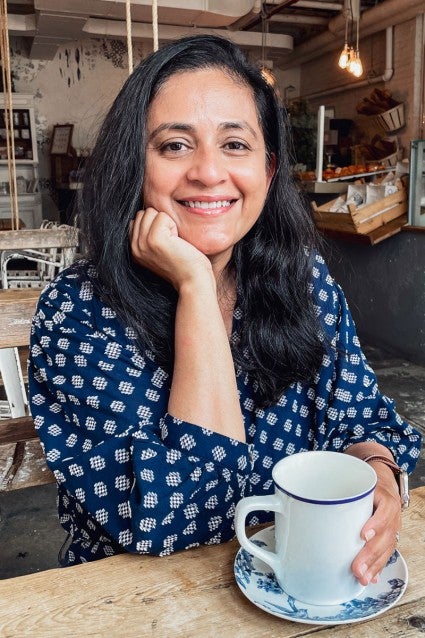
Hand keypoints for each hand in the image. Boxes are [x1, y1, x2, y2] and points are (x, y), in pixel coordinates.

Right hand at [130, 208, 212, 290]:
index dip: (155, 224)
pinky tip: (177, 241)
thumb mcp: (160, 250)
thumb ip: (149, 235)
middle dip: (160, 222)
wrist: (193, 280)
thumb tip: (149, 213)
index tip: (166, 242)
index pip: (137, 220)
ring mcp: (143, 243)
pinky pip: (162, 216)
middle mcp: (135, 247)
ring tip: (173, 241)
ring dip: (167, 223)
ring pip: (151, 212)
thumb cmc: (184, 264)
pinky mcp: (154, 239)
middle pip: (143, 213)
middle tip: (171, 242)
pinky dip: (173, 225)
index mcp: (134, 250)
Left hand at [351, 465, 400, 584]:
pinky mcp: (390, 538)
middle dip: (370, 554)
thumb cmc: (365, 484)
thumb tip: (305, 500)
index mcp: (384, 499)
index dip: (375, 524)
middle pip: (384, 536)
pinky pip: (386, 554)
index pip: (384, 511)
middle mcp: (391, 515)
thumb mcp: (357, 481)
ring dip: (374, 565)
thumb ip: (339, 490)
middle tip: (357, 567)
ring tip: (361, 577)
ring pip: (387, 549)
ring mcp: (393, 528)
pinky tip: (371, 577)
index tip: (363, 535)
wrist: (384, 485)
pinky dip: (378, 567)